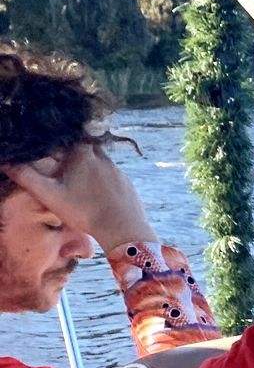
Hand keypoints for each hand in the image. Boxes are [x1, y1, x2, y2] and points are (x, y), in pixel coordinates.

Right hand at [3, 142, 151, 251]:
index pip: (67, 139)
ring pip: (100, 160)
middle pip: (85, 147)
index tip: (49, 153)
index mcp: (82, 155)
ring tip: (78, 179)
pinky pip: (112, 174)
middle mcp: (102, 157)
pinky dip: (102, 178)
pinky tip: (96, 191)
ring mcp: (117, 170)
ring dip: (88, 165)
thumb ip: (27, 177)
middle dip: (73, 152)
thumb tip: (6, 163)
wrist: (123, 228)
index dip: (56, 144)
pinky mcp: (127, 183)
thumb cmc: (84, 211)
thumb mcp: (50, 195)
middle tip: (63, 165)